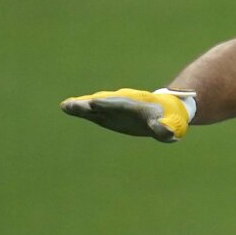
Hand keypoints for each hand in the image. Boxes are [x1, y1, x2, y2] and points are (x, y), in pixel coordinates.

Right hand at [60, 88, 195, 141]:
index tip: (94, 102)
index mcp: (136, 105)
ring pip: (95, 106)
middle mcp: (121, 104)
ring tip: (66, 106)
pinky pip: (92, 111)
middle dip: (91, 103)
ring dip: (82, 106)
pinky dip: (81, 109)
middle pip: (104, 102)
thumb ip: (165, 128)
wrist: (161, 110)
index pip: (121, 104)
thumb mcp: (169, 124)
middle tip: (75, 103)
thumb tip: (167, 132)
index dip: (109, 104)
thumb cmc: (165, 118)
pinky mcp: (106, 113)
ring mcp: (112, 108)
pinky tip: (66, 107)